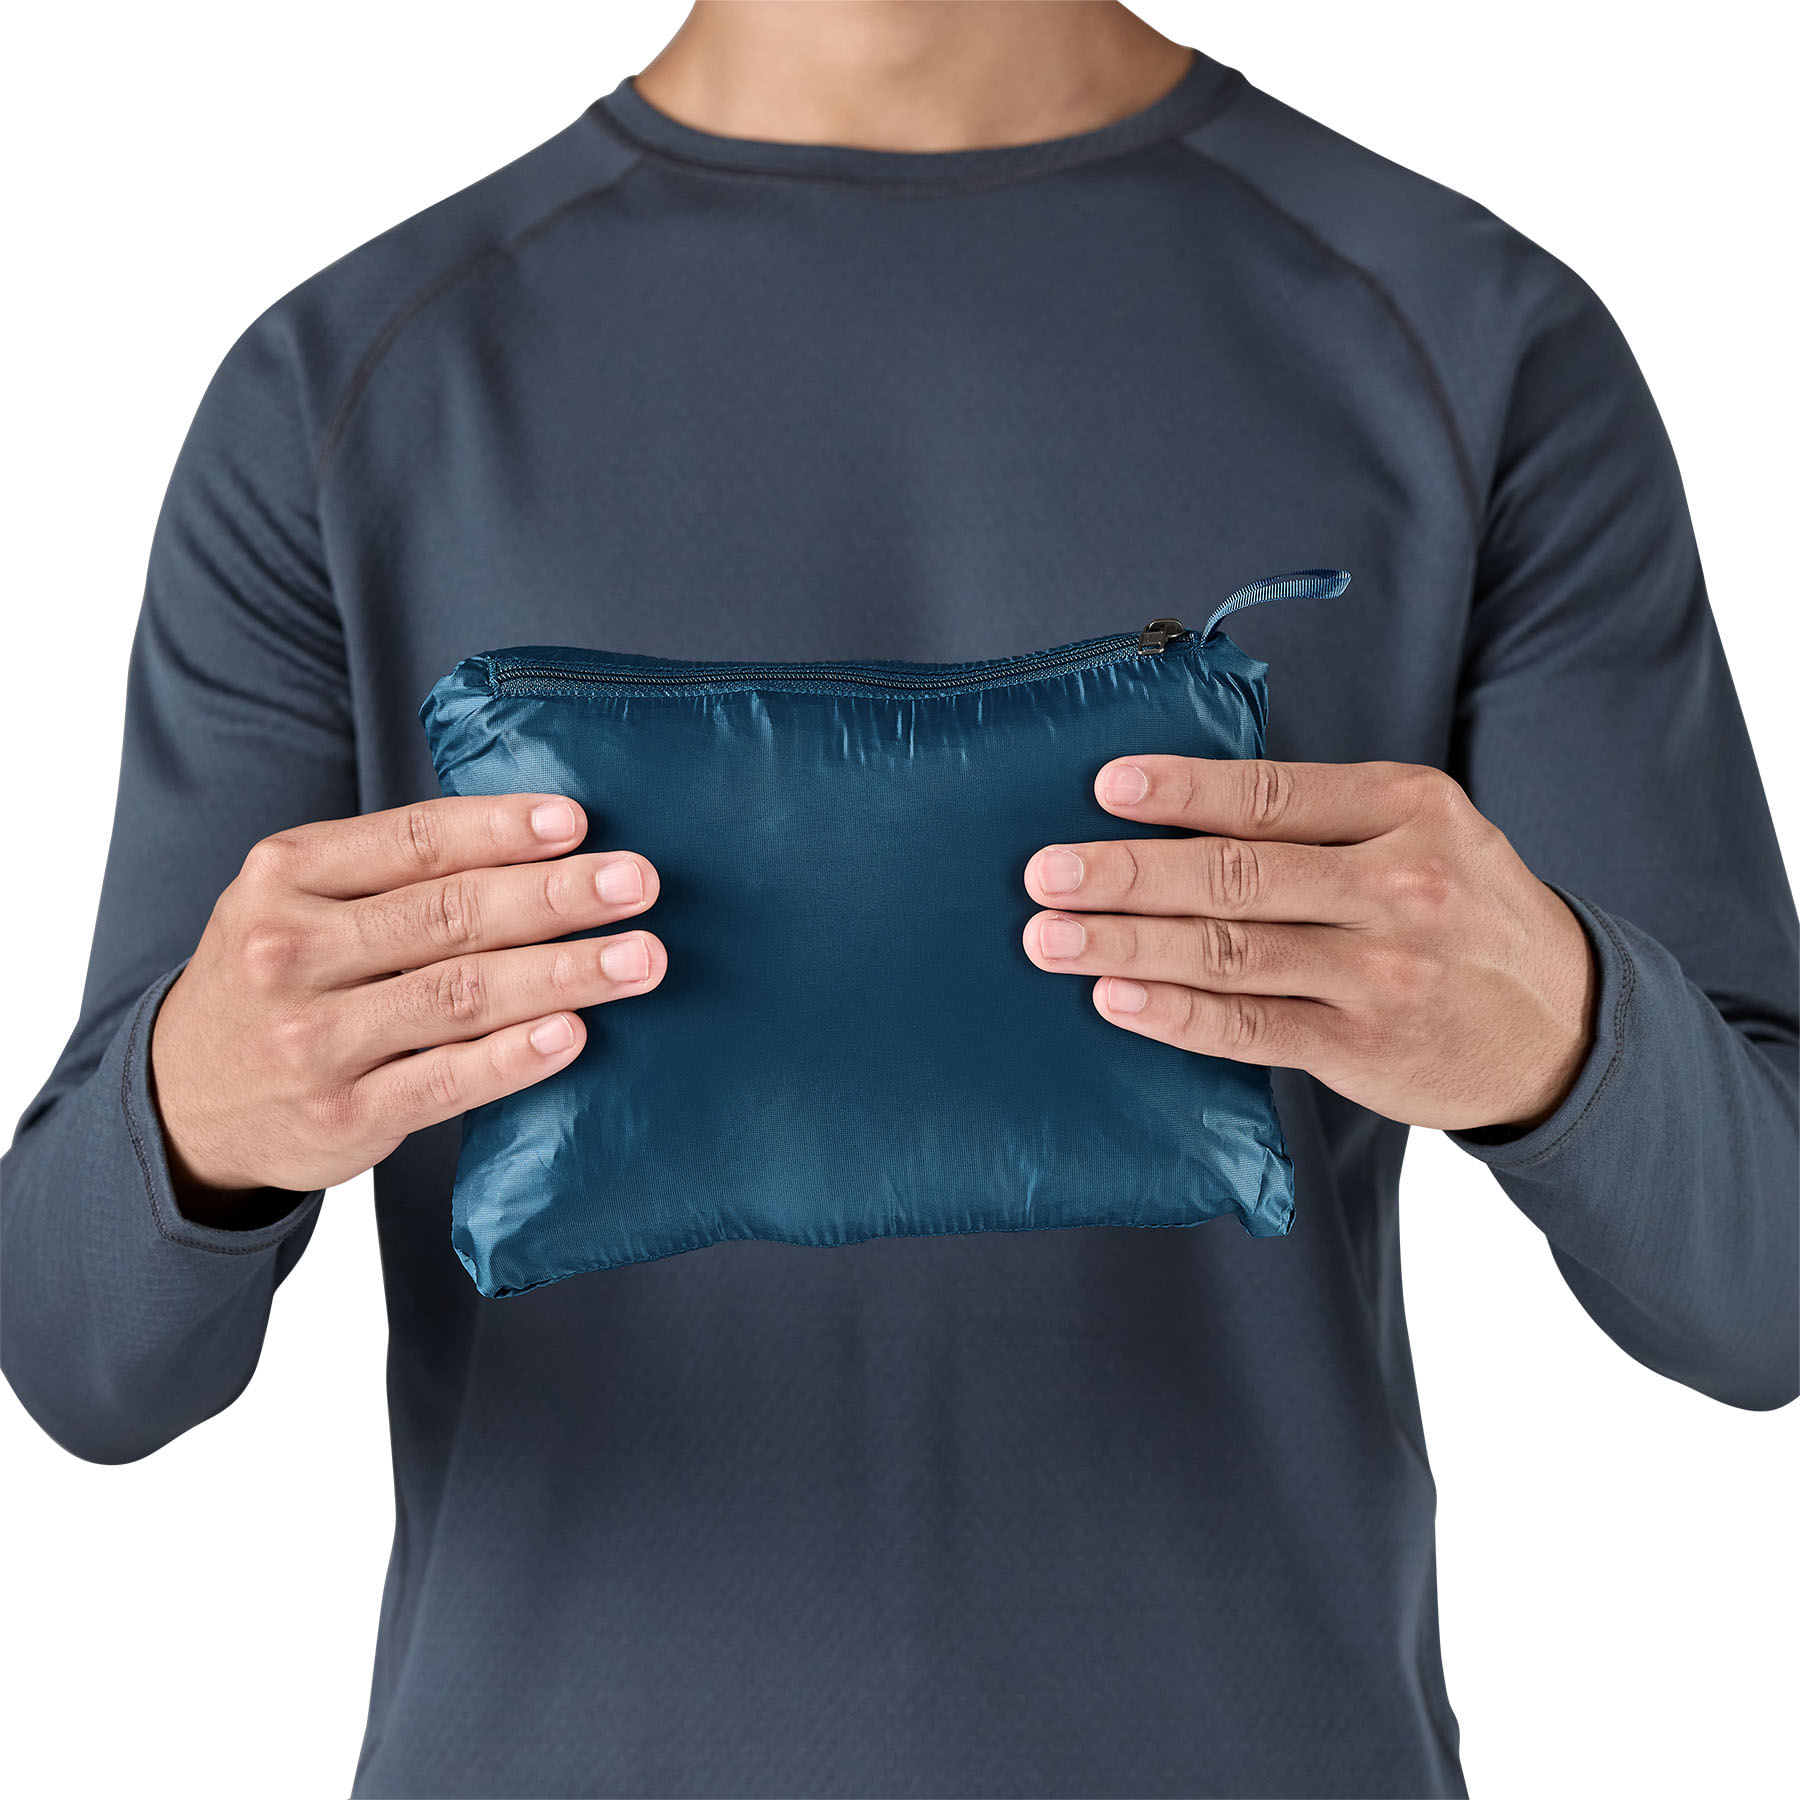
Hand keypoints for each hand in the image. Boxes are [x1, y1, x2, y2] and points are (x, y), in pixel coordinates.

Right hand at [150, 795, 664, 1218]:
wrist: (184, 1101)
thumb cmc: (282, 978)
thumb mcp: (299, 900)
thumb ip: (394, 870)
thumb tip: (548, 838)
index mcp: (287, 876)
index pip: (413, 840)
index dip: (502, 828)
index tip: (578, 822)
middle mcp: (292, 950)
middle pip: (449, 914)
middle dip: (557, 897)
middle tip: (638, 884)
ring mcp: (313, 1039)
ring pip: (459, 994)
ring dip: (563, 973)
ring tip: (638, 958)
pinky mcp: (342, 1116)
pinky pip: (444, 1080)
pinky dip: (514, 1056)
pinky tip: (573, 1034)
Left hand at [1022, 757, 1596, 1131]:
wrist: (1566, 1024)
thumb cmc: (1467, 910)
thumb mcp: (1427, 832)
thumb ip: (1324, 819)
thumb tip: (1178, 811)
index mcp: (1408, 808)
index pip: (1274, 795)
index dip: (1184, 791)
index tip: (1105, 786)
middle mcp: (1399, 886)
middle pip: (1238, 874)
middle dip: (1129, 873)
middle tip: (1045, 872)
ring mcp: (1381, 972)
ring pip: (1231, 952)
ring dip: (1128, 944)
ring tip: (1051, 937)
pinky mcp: (1362, 1046)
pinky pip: (1249, 1027)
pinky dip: (1175, 1012)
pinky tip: (1115, 998)